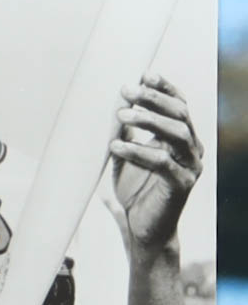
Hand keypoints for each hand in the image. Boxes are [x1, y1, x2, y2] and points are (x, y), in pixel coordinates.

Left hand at [109, 72, 203, 252]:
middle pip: (179, 114)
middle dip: (152, 100)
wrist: (142, 229)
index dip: (164, 88)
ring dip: (148, 120)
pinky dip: (138, 151)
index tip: (143, 75)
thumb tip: (114, 103)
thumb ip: (123, 131)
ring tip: (120, 115)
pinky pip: (162, 162)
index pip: (179, 105)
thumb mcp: (124, 154)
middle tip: (126, 92)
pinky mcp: (181, 185)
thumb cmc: (136, 191)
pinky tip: (116, 146)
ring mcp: (190, 167)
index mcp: (182, 138)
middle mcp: (192, 149)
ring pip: (175, 133)